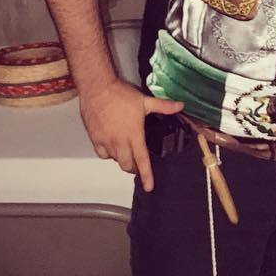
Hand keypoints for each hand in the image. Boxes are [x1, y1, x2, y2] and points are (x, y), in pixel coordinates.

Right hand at [79, 78, 182, 192]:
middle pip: (127, 165)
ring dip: (122, 159)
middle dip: (134, 168)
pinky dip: (108, 154)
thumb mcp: (145, 101)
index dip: (146, 176)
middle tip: (138, 165)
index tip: (149, 187)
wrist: (97, 88)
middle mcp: (119, 142)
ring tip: (127, 152)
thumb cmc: (120, 95)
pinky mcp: (95, 138)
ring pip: (115, 160)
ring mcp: (106, 141)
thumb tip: (180, 105)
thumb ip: (164, 106)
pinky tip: (112, 147)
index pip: (142, 160)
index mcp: (134, 135)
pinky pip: (102, 154)